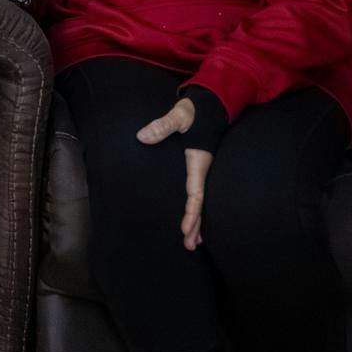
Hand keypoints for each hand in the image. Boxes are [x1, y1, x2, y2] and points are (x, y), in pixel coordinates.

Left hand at [137, 97, 211, 249]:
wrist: (209, 105)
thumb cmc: (194, 111)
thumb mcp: (179, 115)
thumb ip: (162, 126)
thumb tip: (142, 137)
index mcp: (198, 161)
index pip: (196, 192)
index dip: (191, 212)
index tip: (185, 228)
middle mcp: (200, 169)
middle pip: (199, 203)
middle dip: (195, 225)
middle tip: (190, 246)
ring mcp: (199, 170)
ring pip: (199, 201)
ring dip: (197, 222)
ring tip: (194, 244)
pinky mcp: (195, 168)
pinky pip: (197, 193)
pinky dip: (195, 210)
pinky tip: (192, 222)